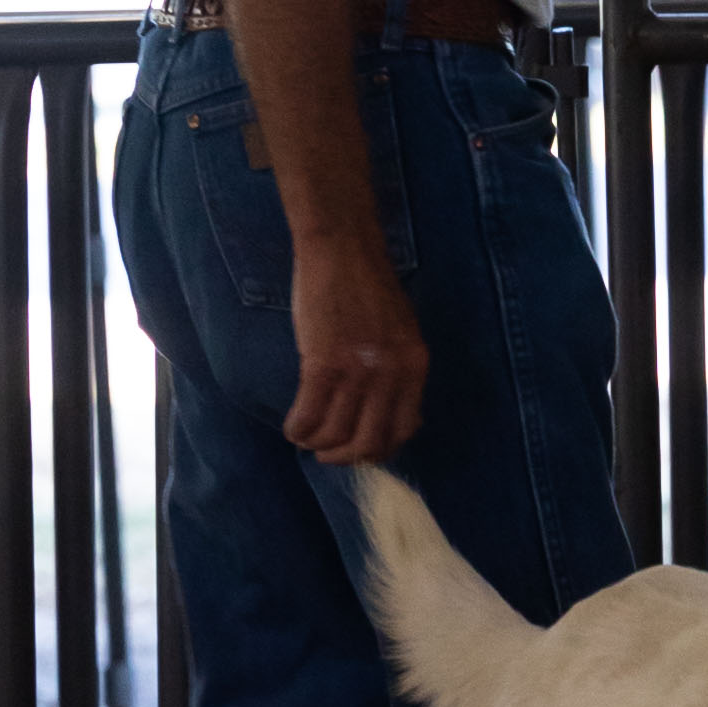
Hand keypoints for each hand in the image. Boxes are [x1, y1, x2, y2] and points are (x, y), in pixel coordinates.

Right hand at [284, 229, 427, 460]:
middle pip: (370, 442)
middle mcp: (391, 374)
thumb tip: (386, 410)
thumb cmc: (367, 285)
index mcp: (415, 366)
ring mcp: (358, 371)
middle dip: (345, 457)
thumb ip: (398, 369)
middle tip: (327, 453)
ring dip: (316, 444)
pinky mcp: (323, 365)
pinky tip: (293, 427)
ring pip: (336, 435)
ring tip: (305, 437)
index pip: (405, 429)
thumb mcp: (401, 331)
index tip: (360, 447)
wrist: (342, 249)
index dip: (380, 448)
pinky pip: (309, 416)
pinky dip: (298, 429)